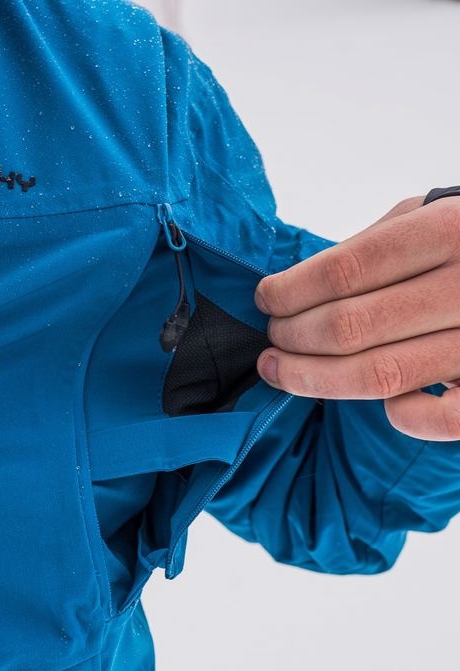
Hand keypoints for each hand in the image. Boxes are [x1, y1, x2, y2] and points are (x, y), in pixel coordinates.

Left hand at [254, 196, 459, 441]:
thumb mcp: (435, 216)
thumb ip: (375, 245)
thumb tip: (299, 283)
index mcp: (452, 231)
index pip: (346, 269)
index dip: (291, 289)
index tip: (265, 299)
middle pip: (350, 325)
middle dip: (292, 336)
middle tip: (272, 338)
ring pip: (378, 375)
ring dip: (313, 378)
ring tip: (280, 369)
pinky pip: (438, 419)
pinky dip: (398, 415)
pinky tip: (377, 403)